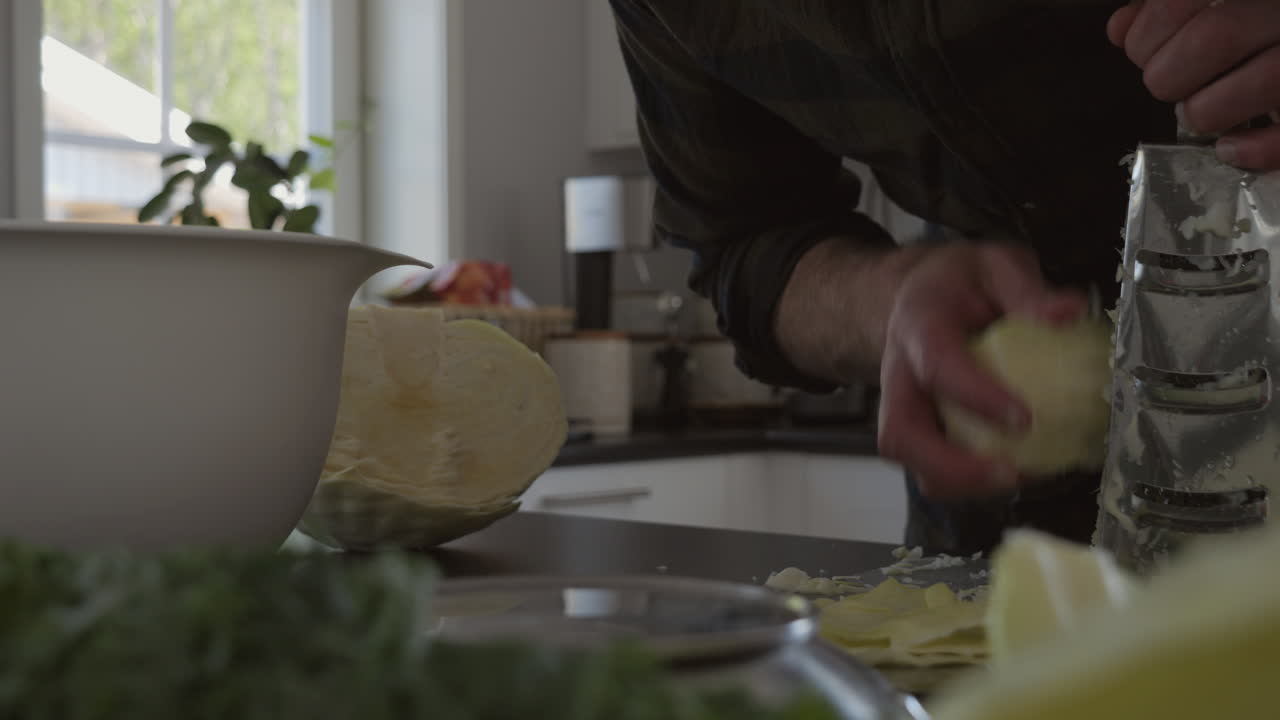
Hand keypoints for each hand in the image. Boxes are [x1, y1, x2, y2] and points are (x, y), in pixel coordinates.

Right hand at [876, 244, 1085, 498]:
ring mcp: (905, 409)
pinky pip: (934, 468)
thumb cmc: (958, 283)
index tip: (1025, 419)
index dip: (976, 397)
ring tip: (1020, 478)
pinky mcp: (921, 431)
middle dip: (950, 467)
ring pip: (912, 462)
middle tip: (1010, 474)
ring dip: (961, 483)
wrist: (916, 297)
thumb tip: (1069, 313)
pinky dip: (970, 481)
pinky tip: (1018, 471)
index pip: (937, 366)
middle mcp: (900, 376)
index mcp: (918, 327)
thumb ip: (1026, 289)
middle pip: (900, 435)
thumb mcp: (992, 266)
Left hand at [1108, 0, 1279, 169]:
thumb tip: (1119, 28)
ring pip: (1265, 79)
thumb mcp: (1215, 8)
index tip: (1143, 52)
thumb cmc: (1249, 34)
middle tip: (1167, 87)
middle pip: (1216, 36)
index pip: (1181, 0)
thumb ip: (1169, 12)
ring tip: (1195, 114)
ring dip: (1206, 110)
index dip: (1147, 33)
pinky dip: (1254, 148)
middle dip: (1169, 74)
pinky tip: (1229, 148)